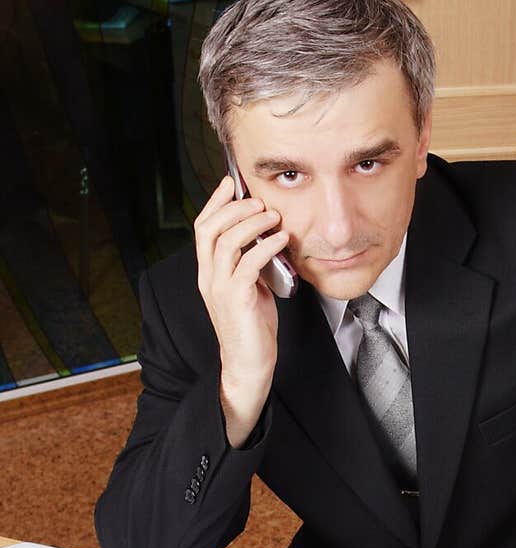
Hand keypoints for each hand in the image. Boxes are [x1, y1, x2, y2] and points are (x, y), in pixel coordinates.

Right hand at [193, 174, 290, 446]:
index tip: (231, 183)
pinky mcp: (237, 300)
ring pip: (226, 242)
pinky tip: (281, 240)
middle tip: (260, 201)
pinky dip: (266, 246)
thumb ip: (250, 263)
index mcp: (207, 272)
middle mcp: (208, 277)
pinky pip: (248, 263)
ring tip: (273, 217)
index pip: (202, 227)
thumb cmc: (252, 326)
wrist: (248, 364)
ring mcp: (219, 288)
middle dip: (235, 208)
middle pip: (210, 228)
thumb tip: (266, 235)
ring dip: (252, 223)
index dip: (215, 202)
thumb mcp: (249, 288)